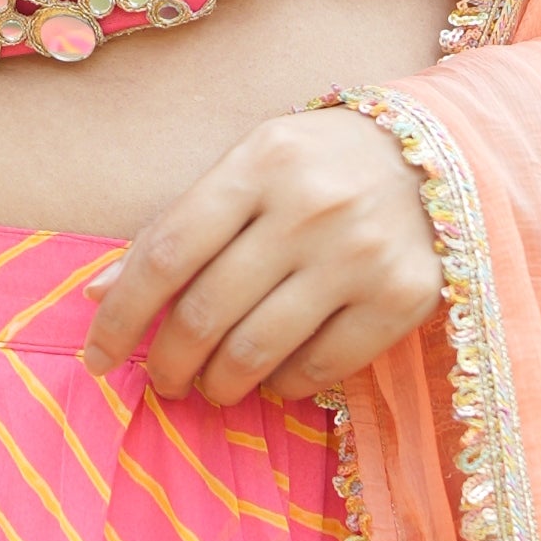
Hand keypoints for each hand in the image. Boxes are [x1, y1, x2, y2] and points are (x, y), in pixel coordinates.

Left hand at [83, 103, 443, 409]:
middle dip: (169, 362)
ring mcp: (360, 254)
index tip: (98, 357)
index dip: (121, 316)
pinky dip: (283, 385)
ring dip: (220, 383)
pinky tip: (273, 379)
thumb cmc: (321, 165)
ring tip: (212, 385)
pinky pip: (320, 368)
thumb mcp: (248, 168)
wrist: (444, 154)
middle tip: (163, 380)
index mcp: (259, 162)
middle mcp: (309, 207)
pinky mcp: (404, 297)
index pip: (166, 253)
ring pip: (257, 349)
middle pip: (205, 310)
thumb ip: (178, 225)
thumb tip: (97, 294)